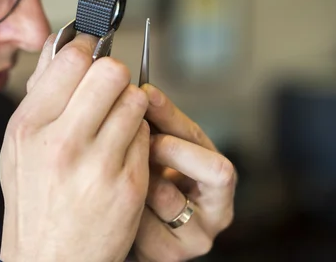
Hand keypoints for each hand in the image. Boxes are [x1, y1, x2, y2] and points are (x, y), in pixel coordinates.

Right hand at [0, 34, 150, 261]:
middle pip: (110, 71)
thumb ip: (40, 92)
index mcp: (29, 126)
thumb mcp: (18, 143)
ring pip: (135, 100)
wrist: (49, 257)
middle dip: (114, 74)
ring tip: (115, 122)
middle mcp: (62, 142)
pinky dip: (138, 136)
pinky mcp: (128, 184)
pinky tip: (122, 152)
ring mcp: (98, 165)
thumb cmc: (33, 196)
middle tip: (108, 87)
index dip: (88, 49)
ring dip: (129, 104)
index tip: (93, 52)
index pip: (72, 59)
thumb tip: (62, 44)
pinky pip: (145, 134)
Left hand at [133, 84, 236, 261]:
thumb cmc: (146, 184)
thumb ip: (154, 125)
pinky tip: (117, 203)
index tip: (146, 94)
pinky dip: (127, 210)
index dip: (173, 114)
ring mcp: (200, 235)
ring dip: (141, 180)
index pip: (204, 138)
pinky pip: (147, 225)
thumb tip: (141, 90)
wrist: (129, 232)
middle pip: (214, 169)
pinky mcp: (174, 254)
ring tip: (120, 172)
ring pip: (170, 196)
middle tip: (139, 140)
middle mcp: (218, 208)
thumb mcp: (155, 151)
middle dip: (169, 148)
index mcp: (216, 175)